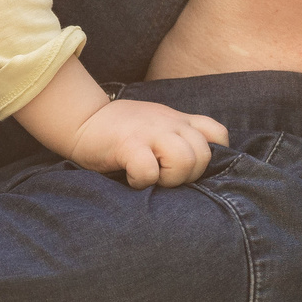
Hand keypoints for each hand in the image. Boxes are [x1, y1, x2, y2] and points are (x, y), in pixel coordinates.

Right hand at [68, 98, 228, 189]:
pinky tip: (132, 178)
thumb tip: (195, 168)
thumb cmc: (122, 131)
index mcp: (179, 120)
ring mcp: (150, 133)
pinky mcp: (129, 145)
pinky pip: (149, 171)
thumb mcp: (157, 125)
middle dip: (189, 175)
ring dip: (170, 178)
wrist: (83, 120)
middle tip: (164, 177)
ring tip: (152, 178)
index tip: (191, 168)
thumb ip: (178, 137)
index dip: (213, 157)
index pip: (218, 134)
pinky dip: (141, 181)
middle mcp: (170, 124)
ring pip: (184, 161)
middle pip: (204, 155)